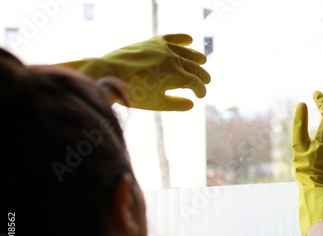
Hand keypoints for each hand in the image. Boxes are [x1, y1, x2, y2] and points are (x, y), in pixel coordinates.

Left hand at [57, 34, 210, 110]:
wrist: (109, 74)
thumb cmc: (133, 93)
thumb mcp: (156, 103)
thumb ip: (176, 104)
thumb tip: (191, 104)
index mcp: (176, 75)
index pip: (195, 82)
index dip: (201, 90)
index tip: (200, 96)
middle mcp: (173, 59)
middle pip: (194, 67)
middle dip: (202, 75)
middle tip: (206, 80)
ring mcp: (163, 49)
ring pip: (186, 52)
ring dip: (196, 57)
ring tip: (202, 61)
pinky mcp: (152, 42)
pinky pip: (172, 37)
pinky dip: (181, 38)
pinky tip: (189, 39)